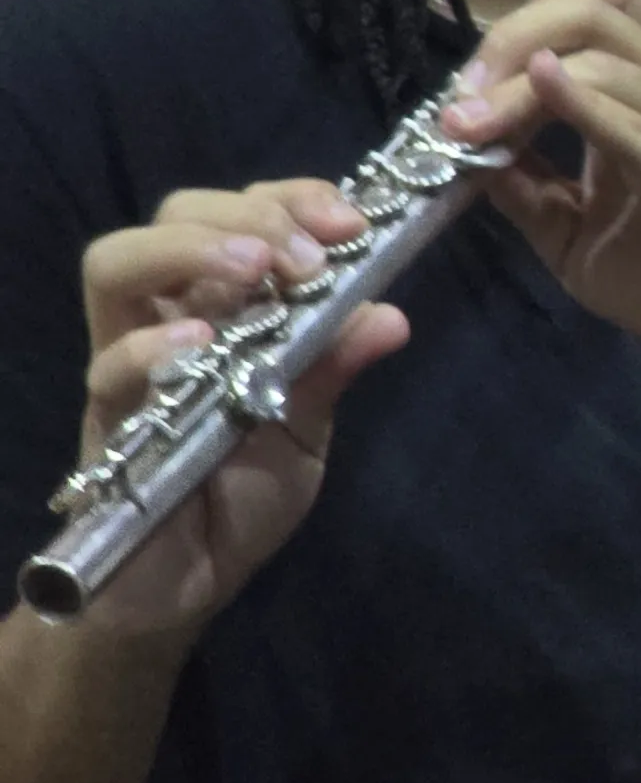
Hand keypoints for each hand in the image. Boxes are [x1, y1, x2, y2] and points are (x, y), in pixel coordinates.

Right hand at [47, 182, 411, 635]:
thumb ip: (335, 368)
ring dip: (190, 252)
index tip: (351, 221)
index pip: (239, 217)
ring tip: (254, 272)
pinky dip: (152, 347)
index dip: (291, 201)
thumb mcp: (308, 427)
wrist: (188, 580)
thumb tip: (390, 315)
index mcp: (223, 307)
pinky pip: (111, 368)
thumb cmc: (243, 494)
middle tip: (309, 253)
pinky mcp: (107, 419)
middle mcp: (167, 318)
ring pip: (115, 267)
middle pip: (172, 217)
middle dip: (245, 216)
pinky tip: (199, 346)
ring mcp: (128, 363)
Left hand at [436, 0, 640, 366]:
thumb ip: (527, 192)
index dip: (511, 34)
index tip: (462, 100)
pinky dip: (577, 101)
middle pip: (583, 4)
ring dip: (516, 85)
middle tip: (461, 102)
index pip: (581, 4)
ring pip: (596, 54)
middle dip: (506, 39)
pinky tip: (540, 95)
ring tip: (471, 131)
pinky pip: (629, 118)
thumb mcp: (574, 237)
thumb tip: (462, 156)